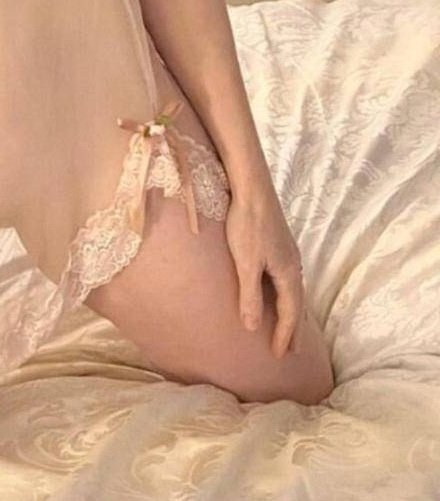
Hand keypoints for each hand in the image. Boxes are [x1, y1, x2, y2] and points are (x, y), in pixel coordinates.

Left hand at [224, 186, 305, 357]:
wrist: (251, 186)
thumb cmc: (247, 223)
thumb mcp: (245, 262)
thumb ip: (249, 295)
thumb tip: (252, 327)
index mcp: (288, 273)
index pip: (289, 312)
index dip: (284, 334)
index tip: (280, 356)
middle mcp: (293, 265)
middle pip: (297, 303)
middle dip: (294, 328)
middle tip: (294, 351)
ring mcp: (288, 252)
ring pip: (294, 290)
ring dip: (292, 311)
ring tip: (290, 325)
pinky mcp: (279, 242)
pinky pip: (288, 278)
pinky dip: (287, 294)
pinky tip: (279, 290)